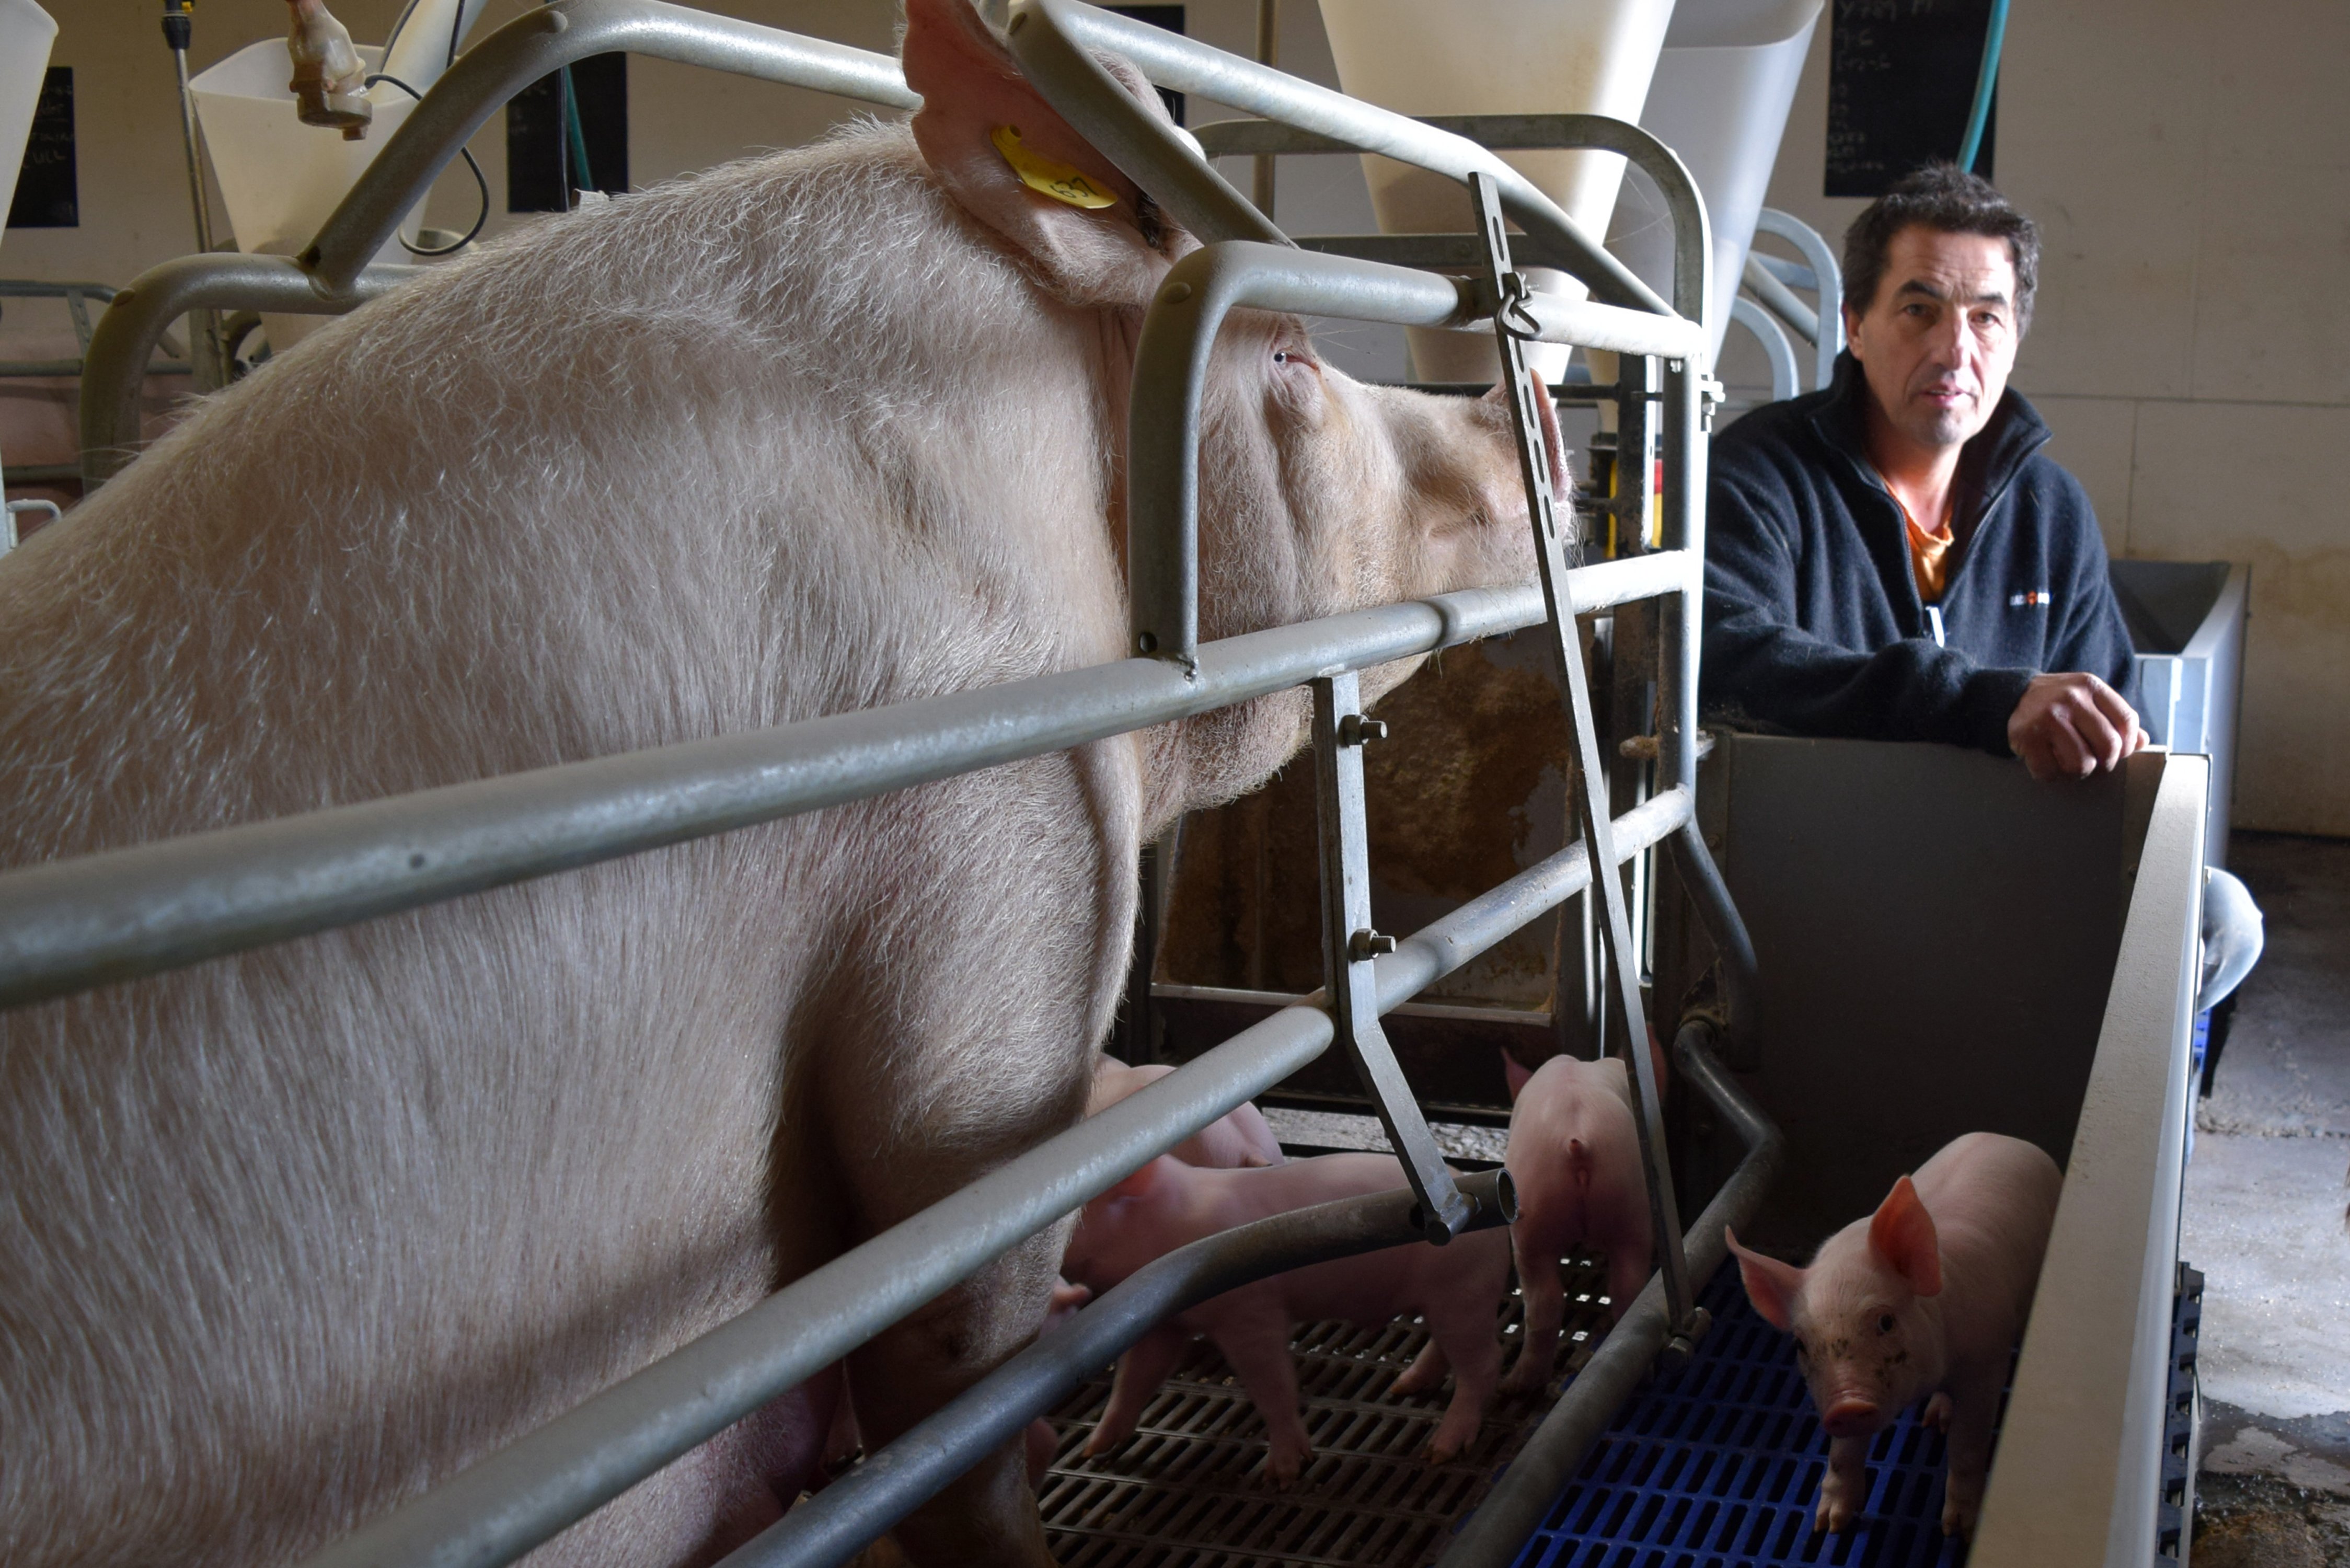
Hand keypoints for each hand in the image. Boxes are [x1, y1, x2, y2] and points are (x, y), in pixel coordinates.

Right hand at [2007, 672, 2145, 779]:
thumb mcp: (2089, 699)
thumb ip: (2116, 717)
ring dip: (2079, 772)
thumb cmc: (2059, 703)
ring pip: (2081, 763)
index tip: (2118, 753)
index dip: (2128, 745)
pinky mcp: (2026, 736)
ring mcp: (2047, 717)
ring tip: (2071, 765)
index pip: (2126, 720)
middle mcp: (2070, 698)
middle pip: (2108, 746)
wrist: (2013, 695)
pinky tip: (2049, 764)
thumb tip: (2141, 742)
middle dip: (2105, 763)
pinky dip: (2052, 775)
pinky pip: (2050, 771)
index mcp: (2090, 686)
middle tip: (2095, 764)